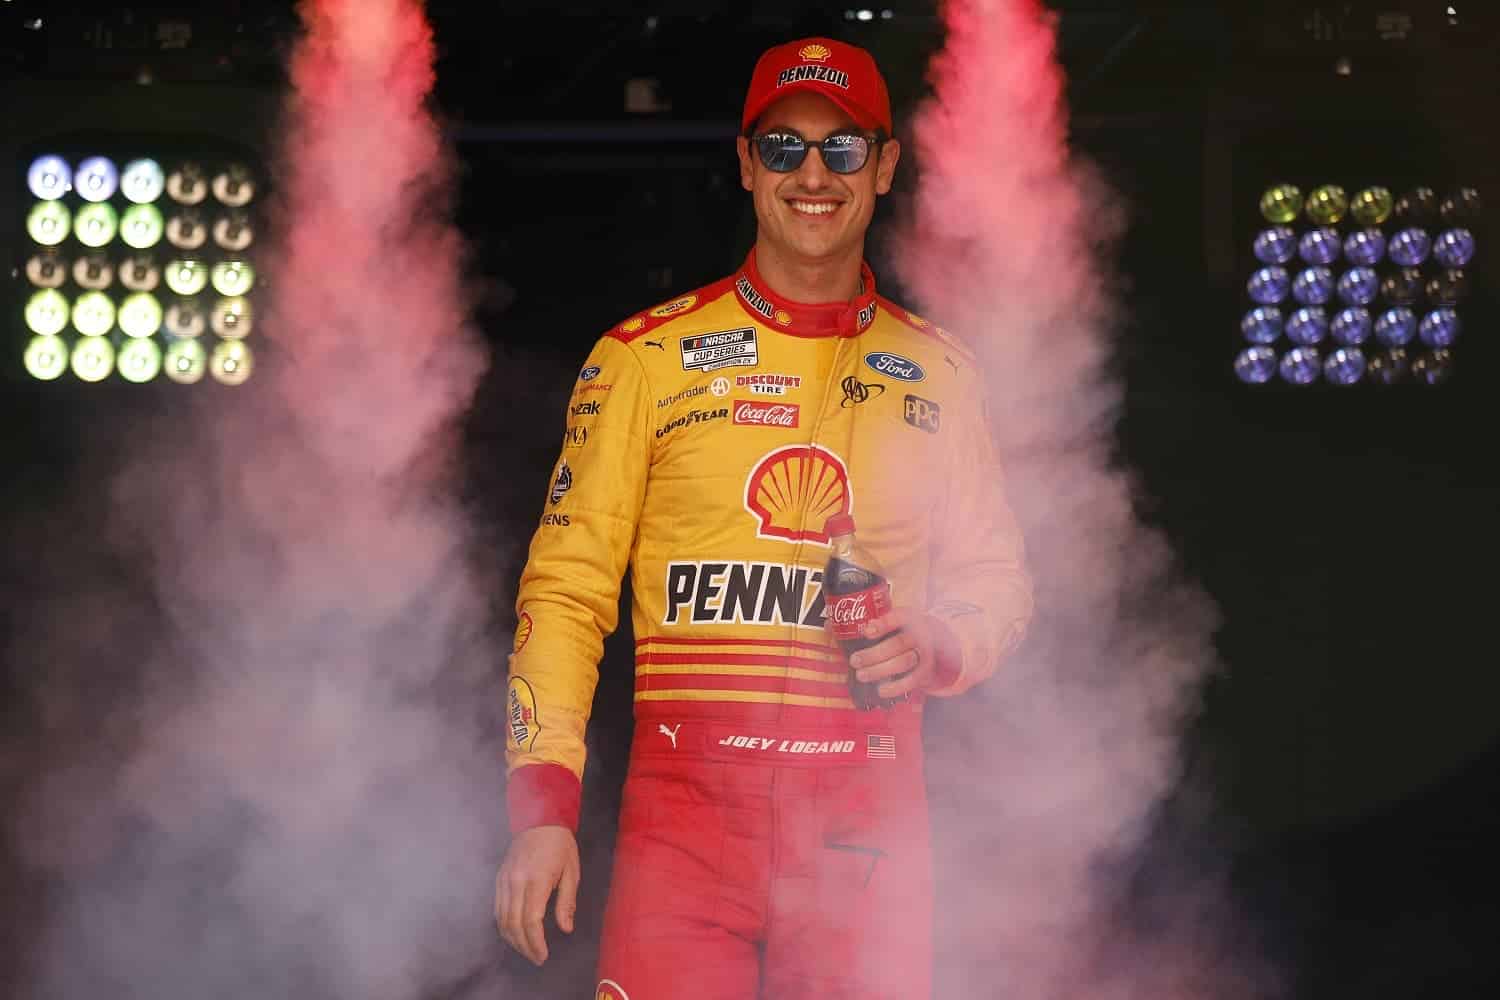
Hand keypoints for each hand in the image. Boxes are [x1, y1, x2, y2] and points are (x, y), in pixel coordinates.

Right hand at [494, 825, 580, 965]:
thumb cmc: (560, 845)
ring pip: (501, 919)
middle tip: (536, 958)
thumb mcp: (572, 872)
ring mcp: (504, 880)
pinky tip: (513, 934)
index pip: (531, 920)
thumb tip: (565, 928)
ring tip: (526, 950)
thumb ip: (567, 902)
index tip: (543, 956)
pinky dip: (503, 925)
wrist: (539, 818)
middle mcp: (516, 881)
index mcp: (537, 880)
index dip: (535, 943)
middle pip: (513, 924)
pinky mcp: (498, 878)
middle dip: (524, 946)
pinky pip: (497, 908)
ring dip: (512, 939)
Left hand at [848, 609, 959, 699]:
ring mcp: (927, 654)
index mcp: (915, 620)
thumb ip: (888, 625)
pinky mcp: (929, 672)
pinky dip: (895, 687)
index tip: (866, 632)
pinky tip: (881, 690)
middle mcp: (923, 635)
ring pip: (903, 662)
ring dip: (880, 670)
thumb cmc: (914, 638)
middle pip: (898, 643)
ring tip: (861, 675)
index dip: (883, 624)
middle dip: (874, 653)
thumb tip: (865, 628)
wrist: (943, 654)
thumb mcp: (905, 626)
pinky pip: (912, 680)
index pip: (901, 617)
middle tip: (854, 660)